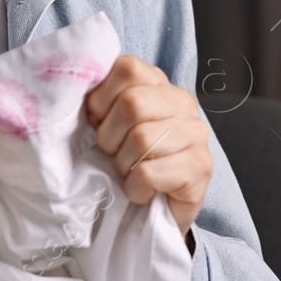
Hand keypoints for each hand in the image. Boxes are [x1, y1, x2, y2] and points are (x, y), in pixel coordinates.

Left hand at [84, 53, 211, 235]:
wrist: (156, 213)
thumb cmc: (129, 162)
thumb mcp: (110, 125)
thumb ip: (101, 102)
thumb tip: (80, 90)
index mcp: (159, 85)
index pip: (127, 68)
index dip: (102, 98)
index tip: (99, 121)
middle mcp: (183, 103)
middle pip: (132, 104)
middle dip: (110, 136)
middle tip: (114, 153)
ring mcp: (196, 134)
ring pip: (141, 139)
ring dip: (123, 165)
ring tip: (130, 172)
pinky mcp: (200, 167)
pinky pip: (149, 172)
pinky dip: (135, 188)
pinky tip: (142, 190)